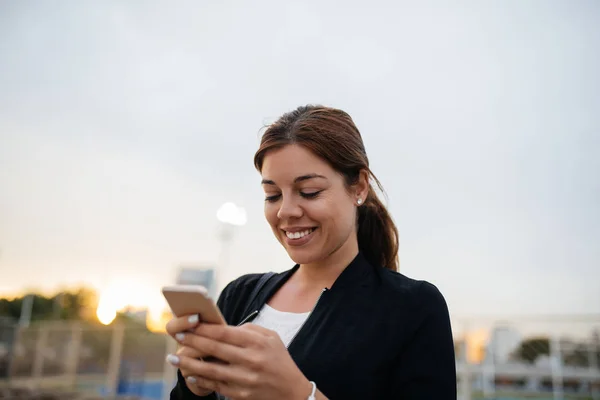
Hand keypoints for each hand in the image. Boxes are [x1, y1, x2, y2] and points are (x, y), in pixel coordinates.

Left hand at [166, 323, 313, 399]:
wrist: (291, 391)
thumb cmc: (279, 359)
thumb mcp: (270, 337)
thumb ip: (248, 329)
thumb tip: (223, 326)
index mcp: (257, 342)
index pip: (224, 332)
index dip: (204, 327)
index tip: (189, 323)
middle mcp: (250, 359)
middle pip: (214, 348)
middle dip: (192, 340)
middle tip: (177, 335)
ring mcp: (244, 378)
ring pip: (211, 369)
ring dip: (189, 362)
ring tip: (173, 357)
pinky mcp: (240, 394)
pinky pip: (215, 385)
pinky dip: (200, 379)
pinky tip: (189, 373)